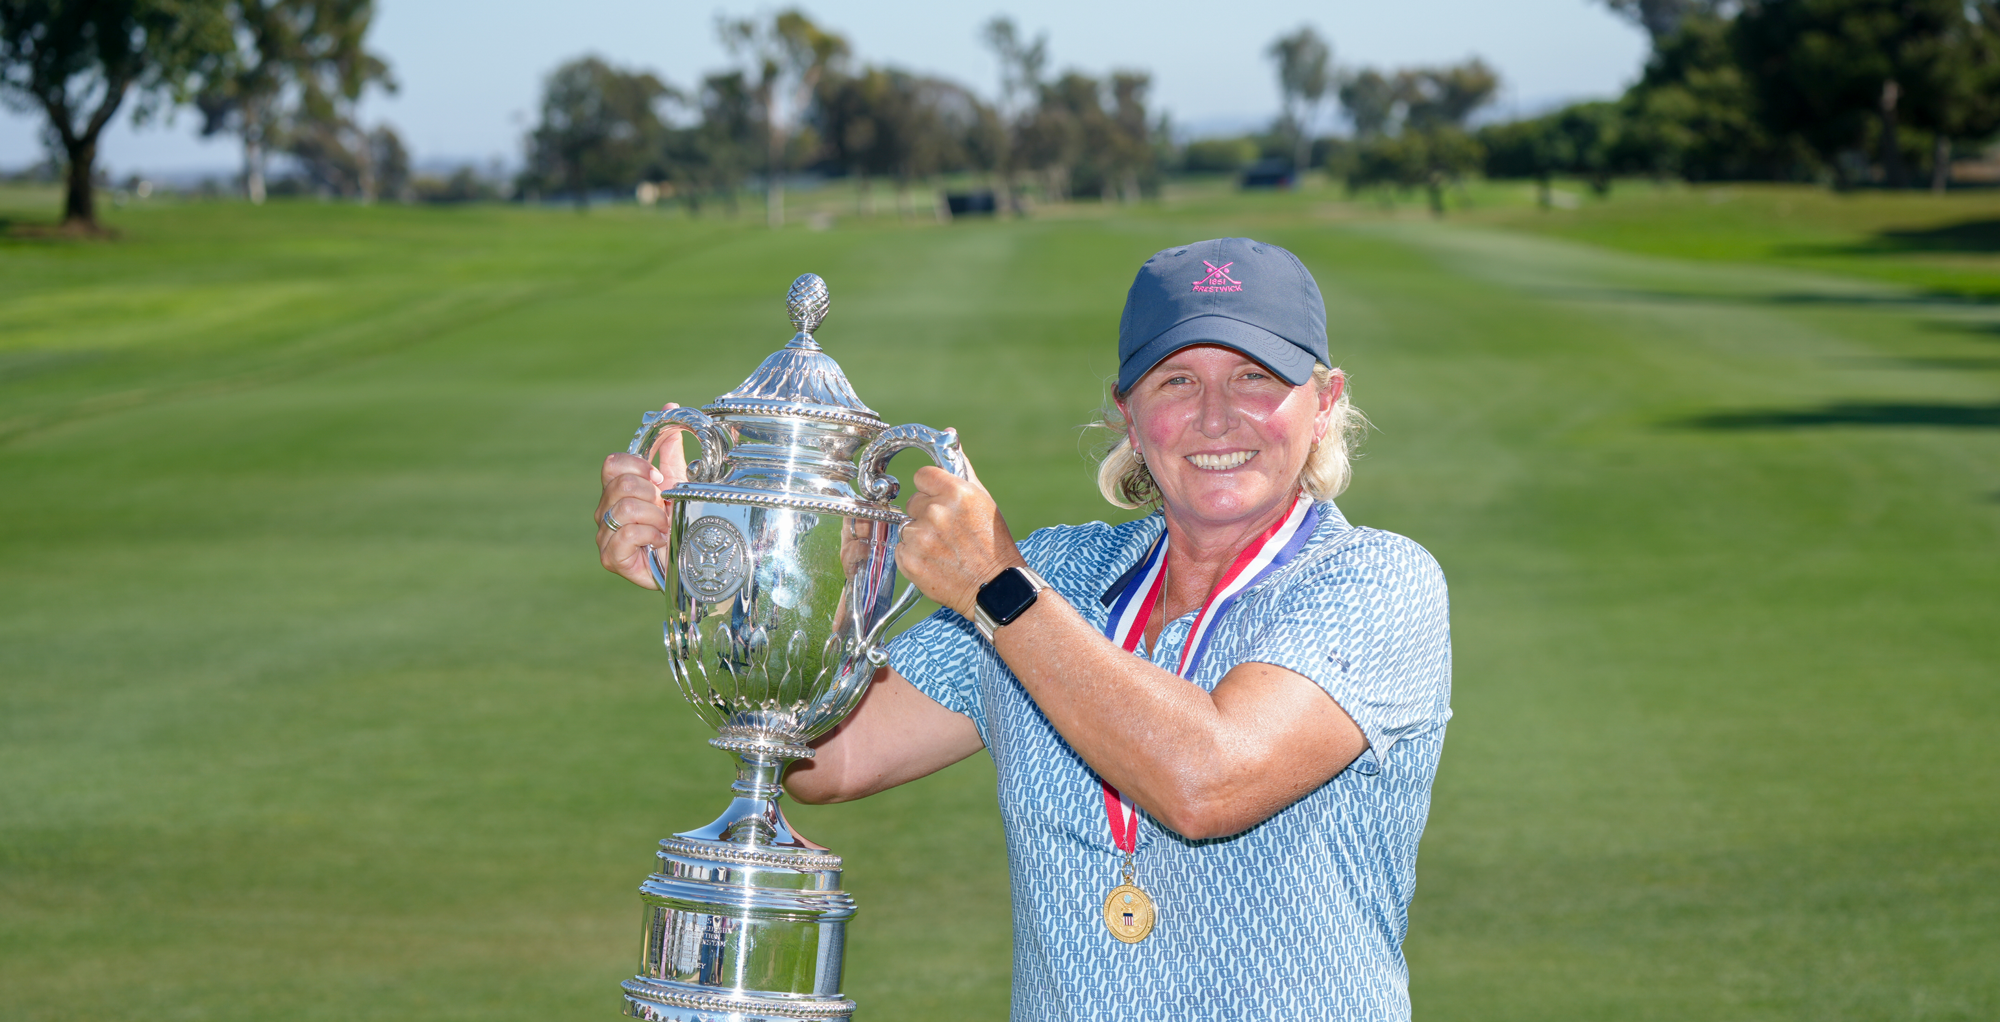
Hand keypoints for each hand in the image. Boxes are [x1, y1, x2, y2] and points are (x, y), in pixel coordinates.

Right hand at [596, 403, 689, 588]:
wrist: (691, 559)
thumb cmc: (682, 522)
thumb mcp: (678, 480)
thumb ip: (669, 448)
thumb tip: (669, 407)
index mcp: (618, 489)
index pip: (612, 463)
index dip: (637, 466)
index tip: (658, 479)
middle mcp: (606, 510)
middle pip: (620, 484)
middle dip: (651, 494)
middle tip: (664, 509)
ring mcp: (605, 535)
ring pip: (623, 509)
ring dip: (653, 517)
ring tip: (664, 528)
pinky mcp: (610, 558)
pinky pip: (624, 535)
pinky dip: (648, 536)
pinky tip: (658, 542)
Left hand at [894, 447, 1024, 617]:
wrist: (994, 587)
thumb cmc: (992, 542)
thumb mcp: (983, 499)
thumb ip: (961, 466)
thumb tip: (948, 433)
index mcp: (956, 492)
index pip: (922, 476)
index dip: (930, 489)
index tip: (940, 501)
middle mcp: (937, 512)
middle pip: (913, 502)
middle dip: (926, 514)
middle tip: (948, 532)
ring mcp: (921, 537)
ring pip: (906, 526)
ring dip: (920, 536)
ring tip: (943, 550)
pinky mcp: (910, 560)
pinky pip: (901, 548)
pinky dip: (914, 556)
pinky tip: (935, 562)